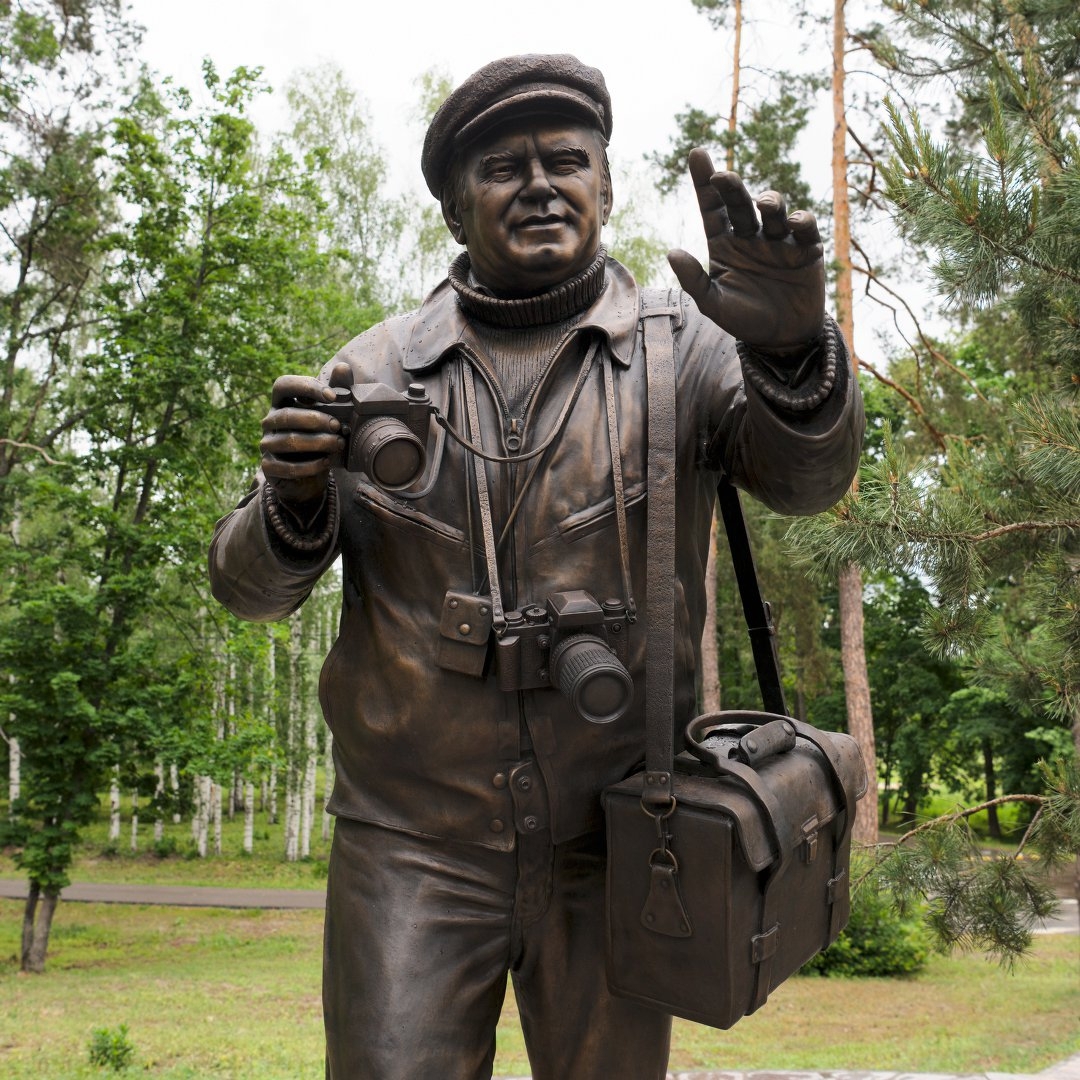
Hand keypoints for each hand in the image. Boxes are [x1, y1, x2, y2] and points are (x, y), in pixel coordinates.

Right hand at [260, 372, 343, 505]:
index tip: (332, 396)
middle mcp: (270, 422)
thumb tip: (343, 367)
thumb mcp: (331, 414)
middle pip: (286, 415)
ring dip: (317, 442)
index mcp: (282, 403)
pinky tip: (326, 462)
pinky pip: (287, 466)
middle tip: (338, 426)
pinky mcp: (269, 467)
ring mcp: (267, 445)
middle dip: (315, 419)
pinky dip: (309, 465)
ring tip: (338, 444)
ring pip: (288, 441)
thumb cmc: (320, 436)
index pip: (283, 385)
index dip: (306, 387)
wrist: (309, 476)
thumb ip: (337, 390)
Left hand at [668, 149, 825, 350]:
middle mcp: (750, 236)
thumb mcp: (713, 305)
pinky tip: (795, 222)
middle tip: (722, 177)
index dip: (704, 182)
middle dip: (731, 187)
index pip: (712, 208)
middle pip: (740, 203)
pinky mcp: (806, 250)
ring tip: (765, 205)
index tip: (697, 154)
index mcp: (725, 244)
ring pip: (774, 211)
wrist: (781, 340)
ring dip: (770, 202)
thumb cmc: (744, 320)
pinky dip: (801, 222)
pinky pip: (804, 229)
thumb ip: (693, 280)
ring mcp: (779, 241)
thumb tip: (671, 252)